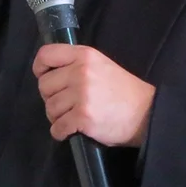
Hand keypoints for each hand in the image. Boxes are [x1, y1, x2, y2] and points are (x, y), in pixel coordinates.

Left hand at [33, 44, 155, 146]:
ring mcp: (81, 95)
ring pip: (50, 108)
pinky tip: (71, 130)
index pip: (46, 54)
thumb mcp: (101, 65)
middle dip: (50, 98)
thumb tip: (51, 75)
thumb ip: (77, 64)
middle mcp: (80, 72)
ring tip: (71, 118)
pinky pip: (57, 127)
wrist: (146, 113)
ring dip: (57, 117)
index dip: (40, 68)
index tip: (44, 77)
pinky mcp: (83, 117)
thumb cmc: (123, 91)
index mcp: (84, 55)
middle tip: (65, 104)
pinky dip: (61, 132)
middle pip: (44, 85)